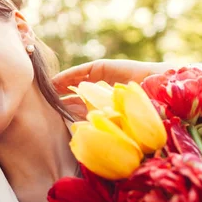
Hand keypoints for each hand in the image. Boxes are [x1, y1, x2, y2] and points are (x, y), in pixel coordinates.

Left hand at [52, 60, 167, 118]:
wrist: (160, 94)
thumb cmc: (141, 114)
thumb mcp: (114, 124)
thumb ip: (97, 126)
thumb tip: (77, 134)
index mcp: (104, 111)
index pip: (79, 112)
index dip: (65, 113)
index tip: (49, 119)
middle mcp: (100, 95)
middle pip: (74, 97)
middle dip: (58, 101)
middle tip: (41, 105)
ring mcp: (100, 80)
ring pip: (74, 83)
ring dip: (59, 88)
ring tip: (44, 93)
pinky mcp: (102, 67)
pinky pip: (81, 71)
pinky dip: (67, 75)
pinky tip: (54, 82)